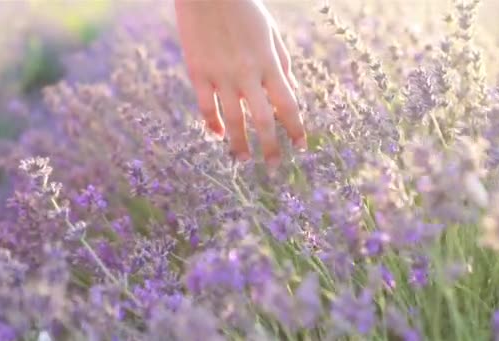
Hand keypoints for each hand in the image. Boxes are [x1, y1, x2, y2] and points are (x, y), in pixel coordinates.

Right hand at [174, 0, 305, 168]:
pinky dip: (212, 125)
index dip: (296, 130)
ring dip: (239, 145)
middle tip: (274, 166)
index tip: (300, 147)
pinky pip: (205, 107)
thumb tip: (291, 92)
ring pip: (233, 120)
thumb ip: (282, 63)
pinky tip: (217, 136)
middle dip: (270, 147)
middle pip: (263, 120)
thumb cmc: (243, 8)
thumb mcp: (270, 32)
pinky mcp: (198, 73)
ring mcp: (220, 75)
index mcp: (269, 63)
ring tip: (243, 160)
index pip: (288, 105)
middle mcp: (247, 73)